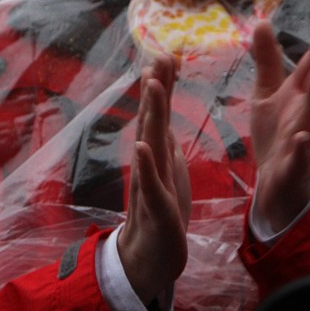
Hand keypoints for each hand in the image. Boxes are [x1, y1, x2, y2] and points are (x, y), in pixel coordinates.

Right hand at [117, 54, 190, 303]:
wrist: (150, 257)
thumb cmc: (161, 210)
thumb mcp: (168, 167)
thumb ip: (164, 138)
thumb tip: (161, 110)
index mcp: (158, 152)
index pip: (160, 112)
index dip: (164, 84)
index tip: (168, 53)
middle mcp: (151, 162)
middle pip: (153, 119)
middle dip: (157, 87)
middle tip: (159, 55)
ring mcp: (151, 182)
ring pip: (151, 143)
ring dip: (151, 114)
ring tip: (152, 86)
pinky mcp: (156, 207)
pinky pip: (149, 183)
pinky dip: (145, 164)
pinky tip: (141, 145)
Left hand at [250, 18, 309, 232]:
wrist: (276, 184)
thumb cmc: (277, 135)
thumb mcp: (268, 94)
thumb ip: (268, 61)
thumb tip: (263, 22)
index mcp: (302, 98)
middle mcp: (307, 117)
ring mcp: (303, 143)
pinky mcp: (291, 169)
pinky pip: (297, 159)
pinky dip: (299, 149)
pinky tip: (300, 138)